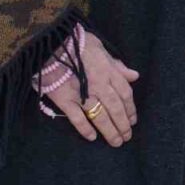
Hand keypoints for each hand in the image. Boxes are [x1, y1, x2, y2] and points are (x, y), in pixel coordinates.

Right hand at [46, 29, 139, 146]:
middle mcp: (98, 84)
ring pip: (100, 116)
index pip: (125, 93)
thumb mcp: (100, 47)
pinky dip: (85, 129)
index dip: (131, 108)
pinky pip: (77, 118)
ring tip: (116, 142)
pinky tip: (92, 138)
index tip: (133, 120)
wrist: (50, 42)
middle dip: (122, 124)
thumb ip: (117, 65)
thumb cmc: (76, 41)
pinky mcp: (64, 100)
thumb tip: (134, 76)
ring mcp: (81, 93)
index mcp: (108, 71)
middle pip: (115, 108)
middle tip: (126, 137)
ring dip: (109, 131)